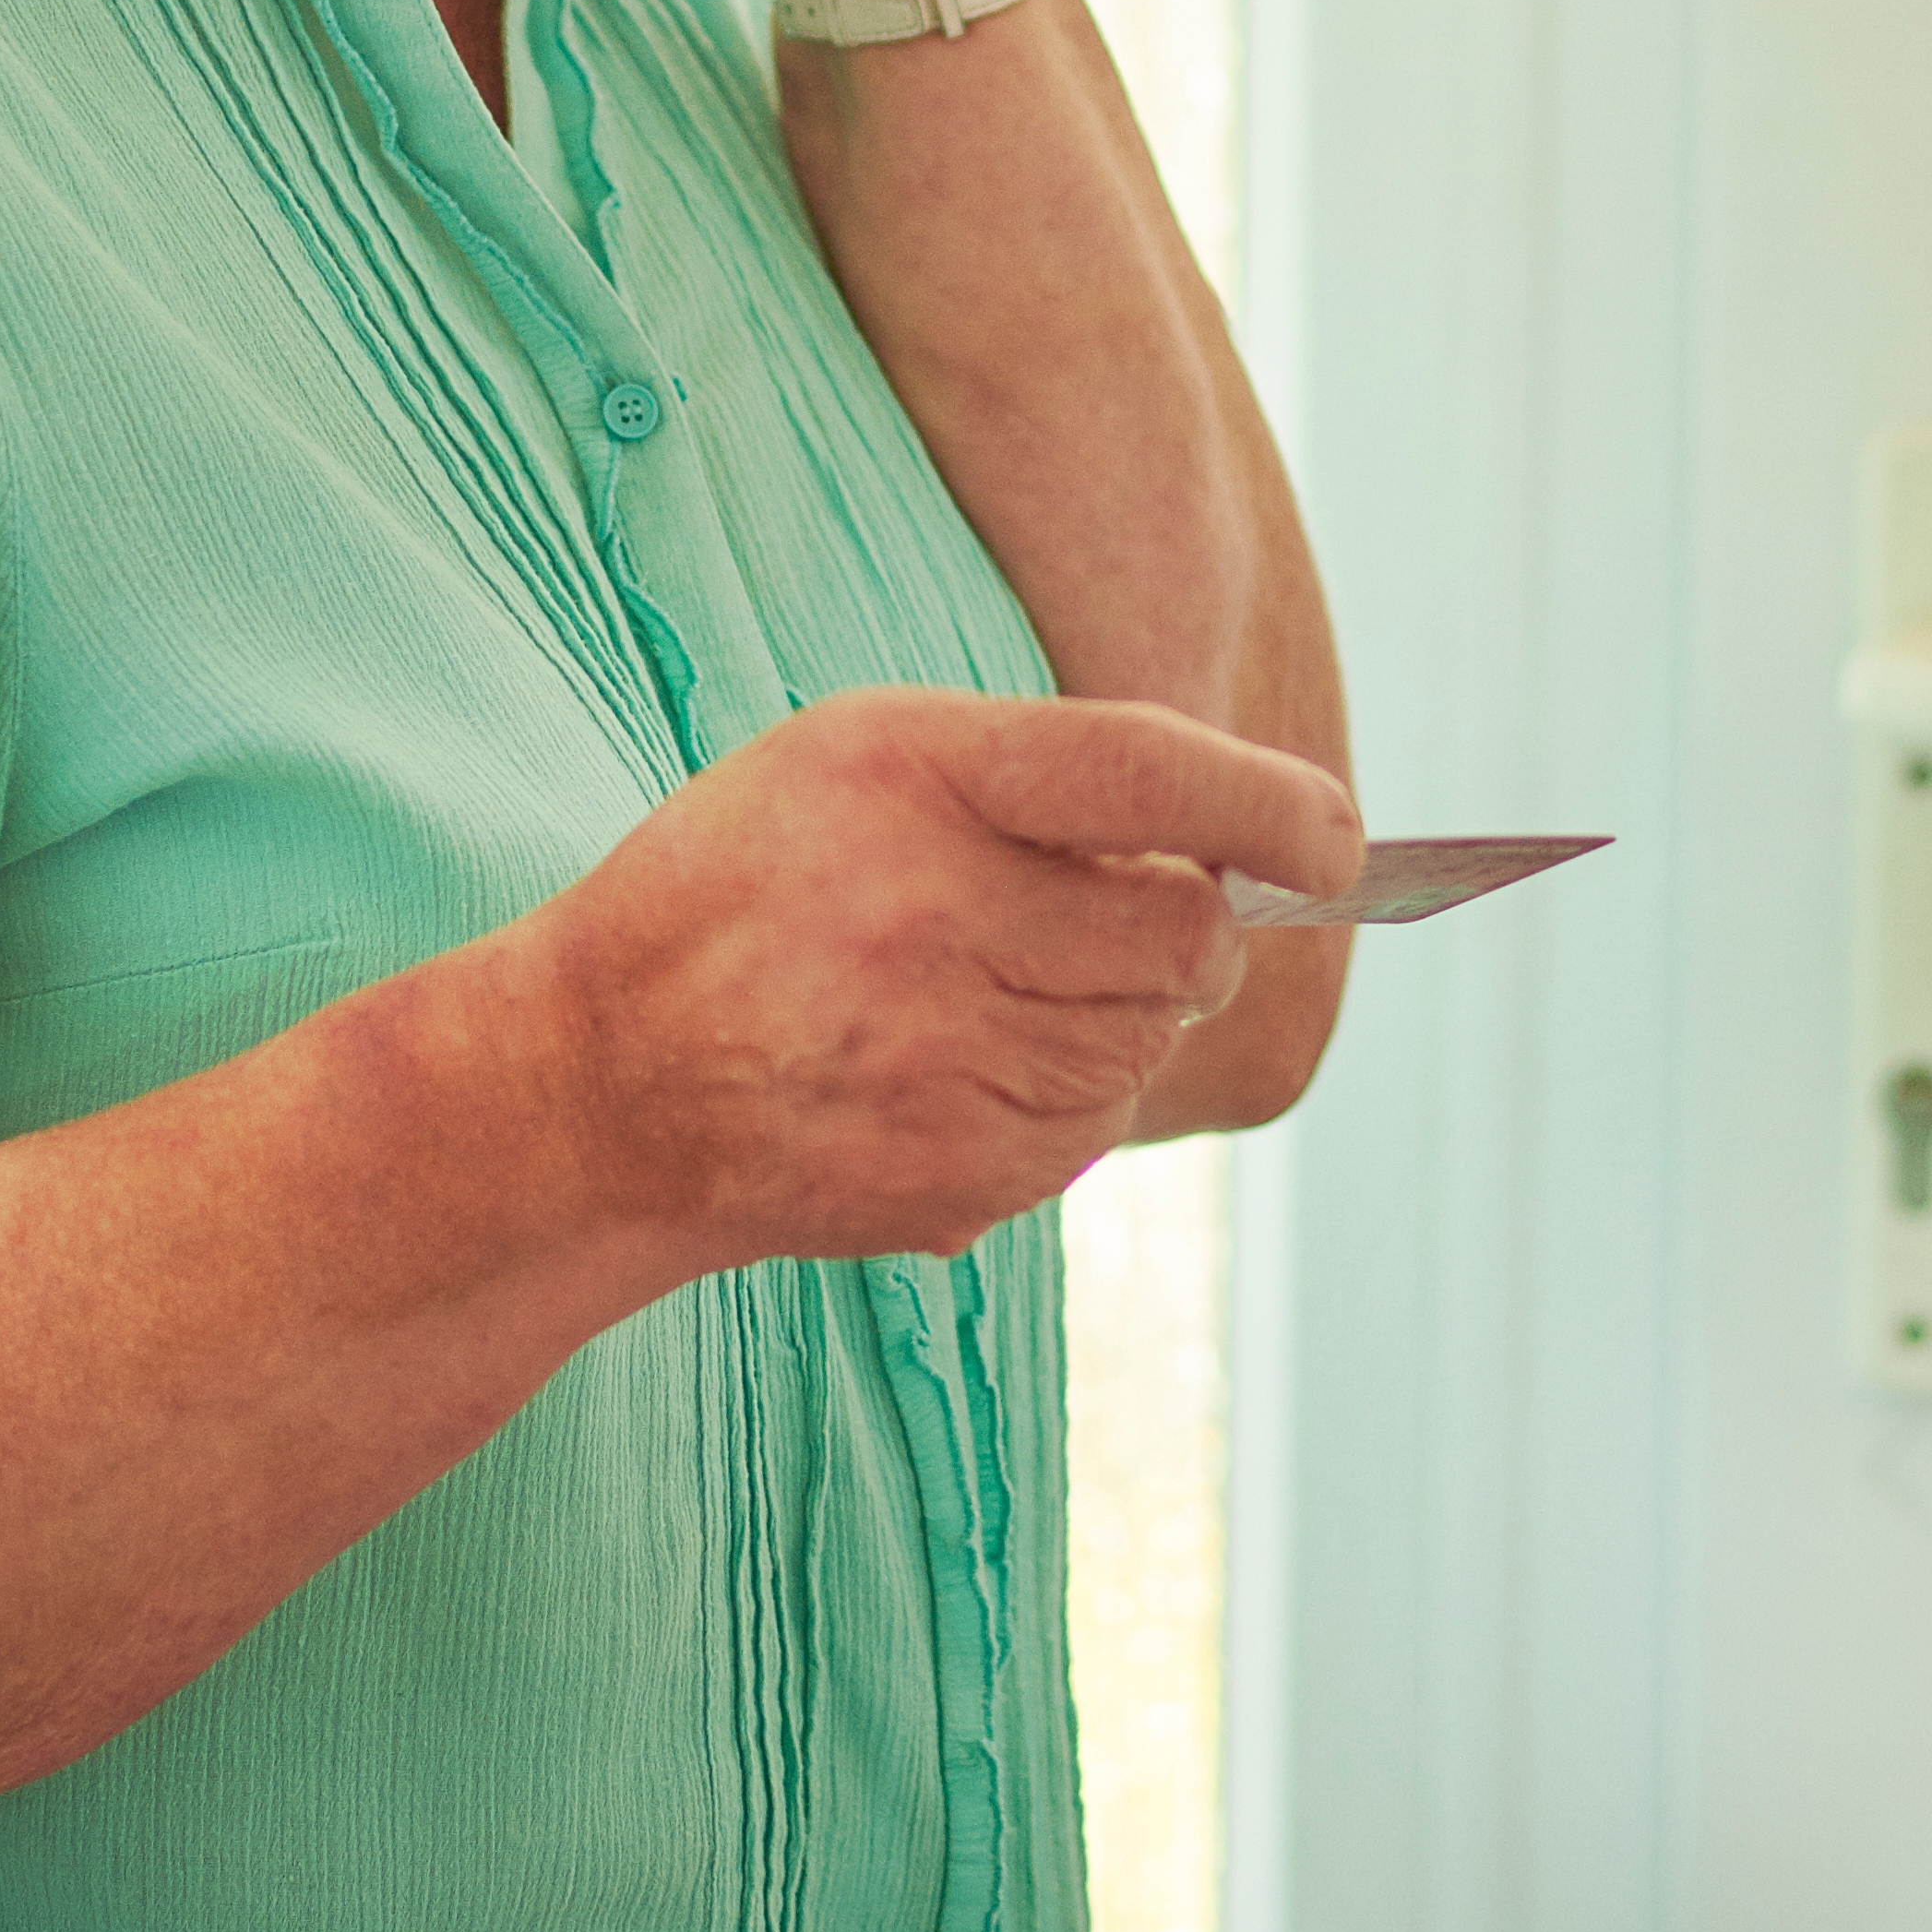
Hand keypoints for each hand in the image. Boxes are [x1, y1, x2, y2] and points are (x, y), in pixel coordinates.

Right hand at [517, 687, 1356, 1268]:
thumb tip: (1243, 851)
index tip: (1337, 840)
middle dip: (1193, 927)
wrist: (594, 1085)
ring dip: (1125, 1014)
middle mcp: (932, 914)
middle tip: (1121, 914)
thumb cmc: (745, 888)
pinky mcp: (954, 1173)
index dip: (1269, 806)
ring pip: (1152, 1038)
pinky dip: (1067, 1096)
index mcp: (910, 777)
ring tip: (1002, 989)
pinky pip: (1096, 1127)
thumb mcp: (856, 759)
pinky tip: (960, 1067)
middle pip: (1187, 933)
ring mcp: (943, 1058)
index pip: (1147, 776)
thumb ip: (1042, 778)